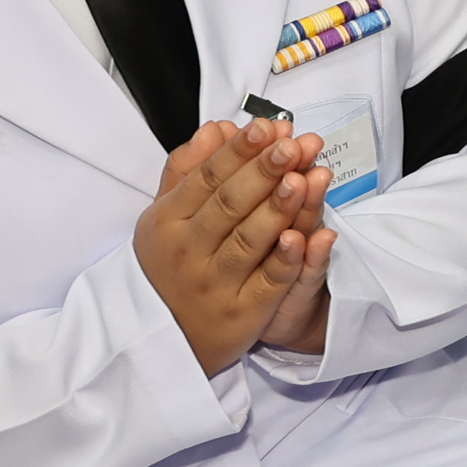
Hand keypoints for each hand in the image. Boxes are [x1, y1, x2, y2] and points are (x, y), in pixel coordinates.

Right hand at [136, 116, 335, 375]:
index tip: (268, 127)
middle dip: (264, 171)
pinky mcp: (241, 314)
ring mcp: (214, 283)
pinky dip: (285, 259)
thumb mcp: (166, 217)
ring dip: (278, 208)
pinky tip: (305, 237)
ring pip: (249, 240)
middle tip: (293, 144)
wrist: (161, 339)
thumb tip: (216, 127)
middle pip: (229, 204)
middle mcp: (188, 250)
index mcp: (168, 221)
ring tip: (304, 178)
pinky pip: (267, 283)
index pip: (207, 178)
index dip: (239, 151)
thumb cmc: (169, 266)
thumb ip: (190, 170)